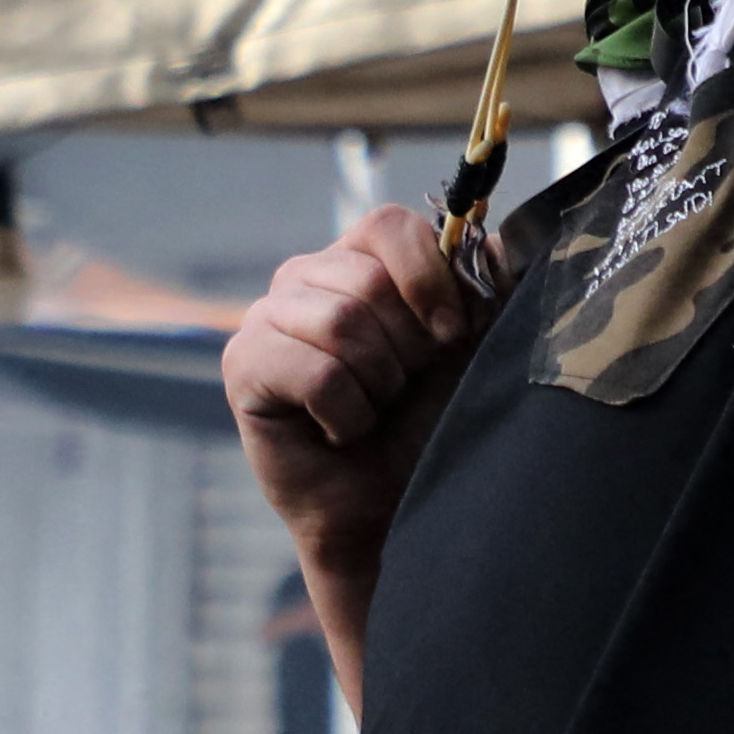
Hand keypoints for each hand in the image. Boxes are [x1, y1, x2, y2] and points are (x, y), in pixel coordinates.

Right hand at [221, 207, 475, 587]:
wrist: (390, 507)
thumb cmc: (423, 425)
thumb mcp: (465, 348)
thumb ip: (480, 289)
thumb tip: (491, 240)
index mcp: (355, 261)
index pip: (387, 226)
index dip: (429, 278)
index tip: (452, 334)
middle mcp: (302, 277)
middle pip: (367, 280)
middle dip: (405, 348)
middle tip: (399, 389)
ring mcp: (265, 317)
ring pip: (341, 323)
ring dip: (377, 384)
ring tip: (370, 410)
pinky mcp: (242, 365)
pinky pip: (316, 373)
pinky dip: (346, 414)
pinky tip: (338, 431)